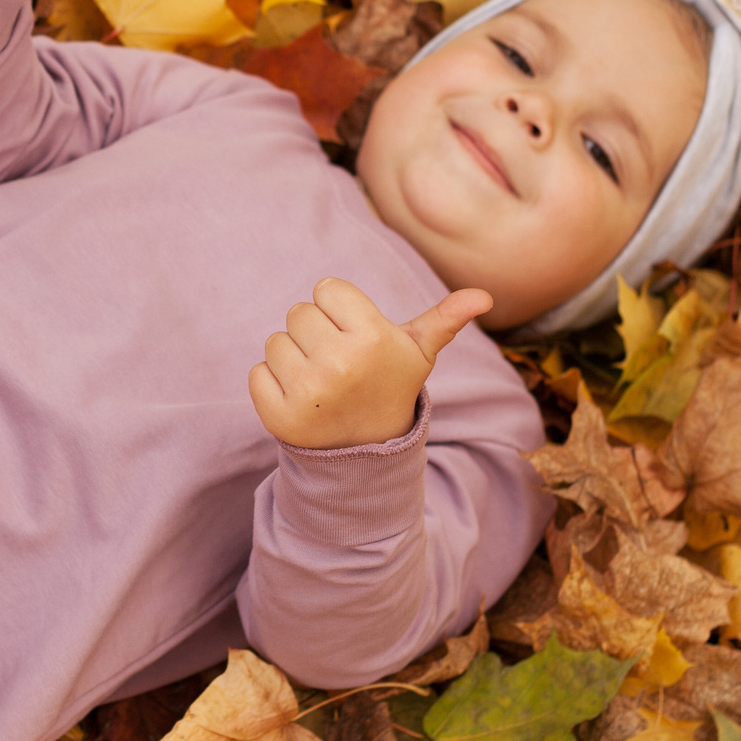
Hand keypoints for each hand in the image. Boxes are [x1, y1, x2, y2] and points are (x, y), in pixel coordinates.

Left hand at [249, 280, 494, 450]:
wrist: (369, 452)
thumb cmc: (390, 386)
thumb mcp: (418, 354)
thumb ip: (445, 320)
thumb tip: (484, 296)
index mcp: (373, 339)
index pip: (326, 289)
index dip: (338, 309)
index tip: (354, 336)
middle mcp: (340, 364)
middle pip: (298, 312)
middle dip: (315, 333)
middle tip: (338, 363)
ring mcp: (308, 392)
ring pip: (275, 341)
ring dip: (292, 357)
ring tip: (321, 382)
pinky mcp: (279, 417)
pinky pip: (257, 373)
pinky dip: (271, 384)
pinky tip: (301, 400)